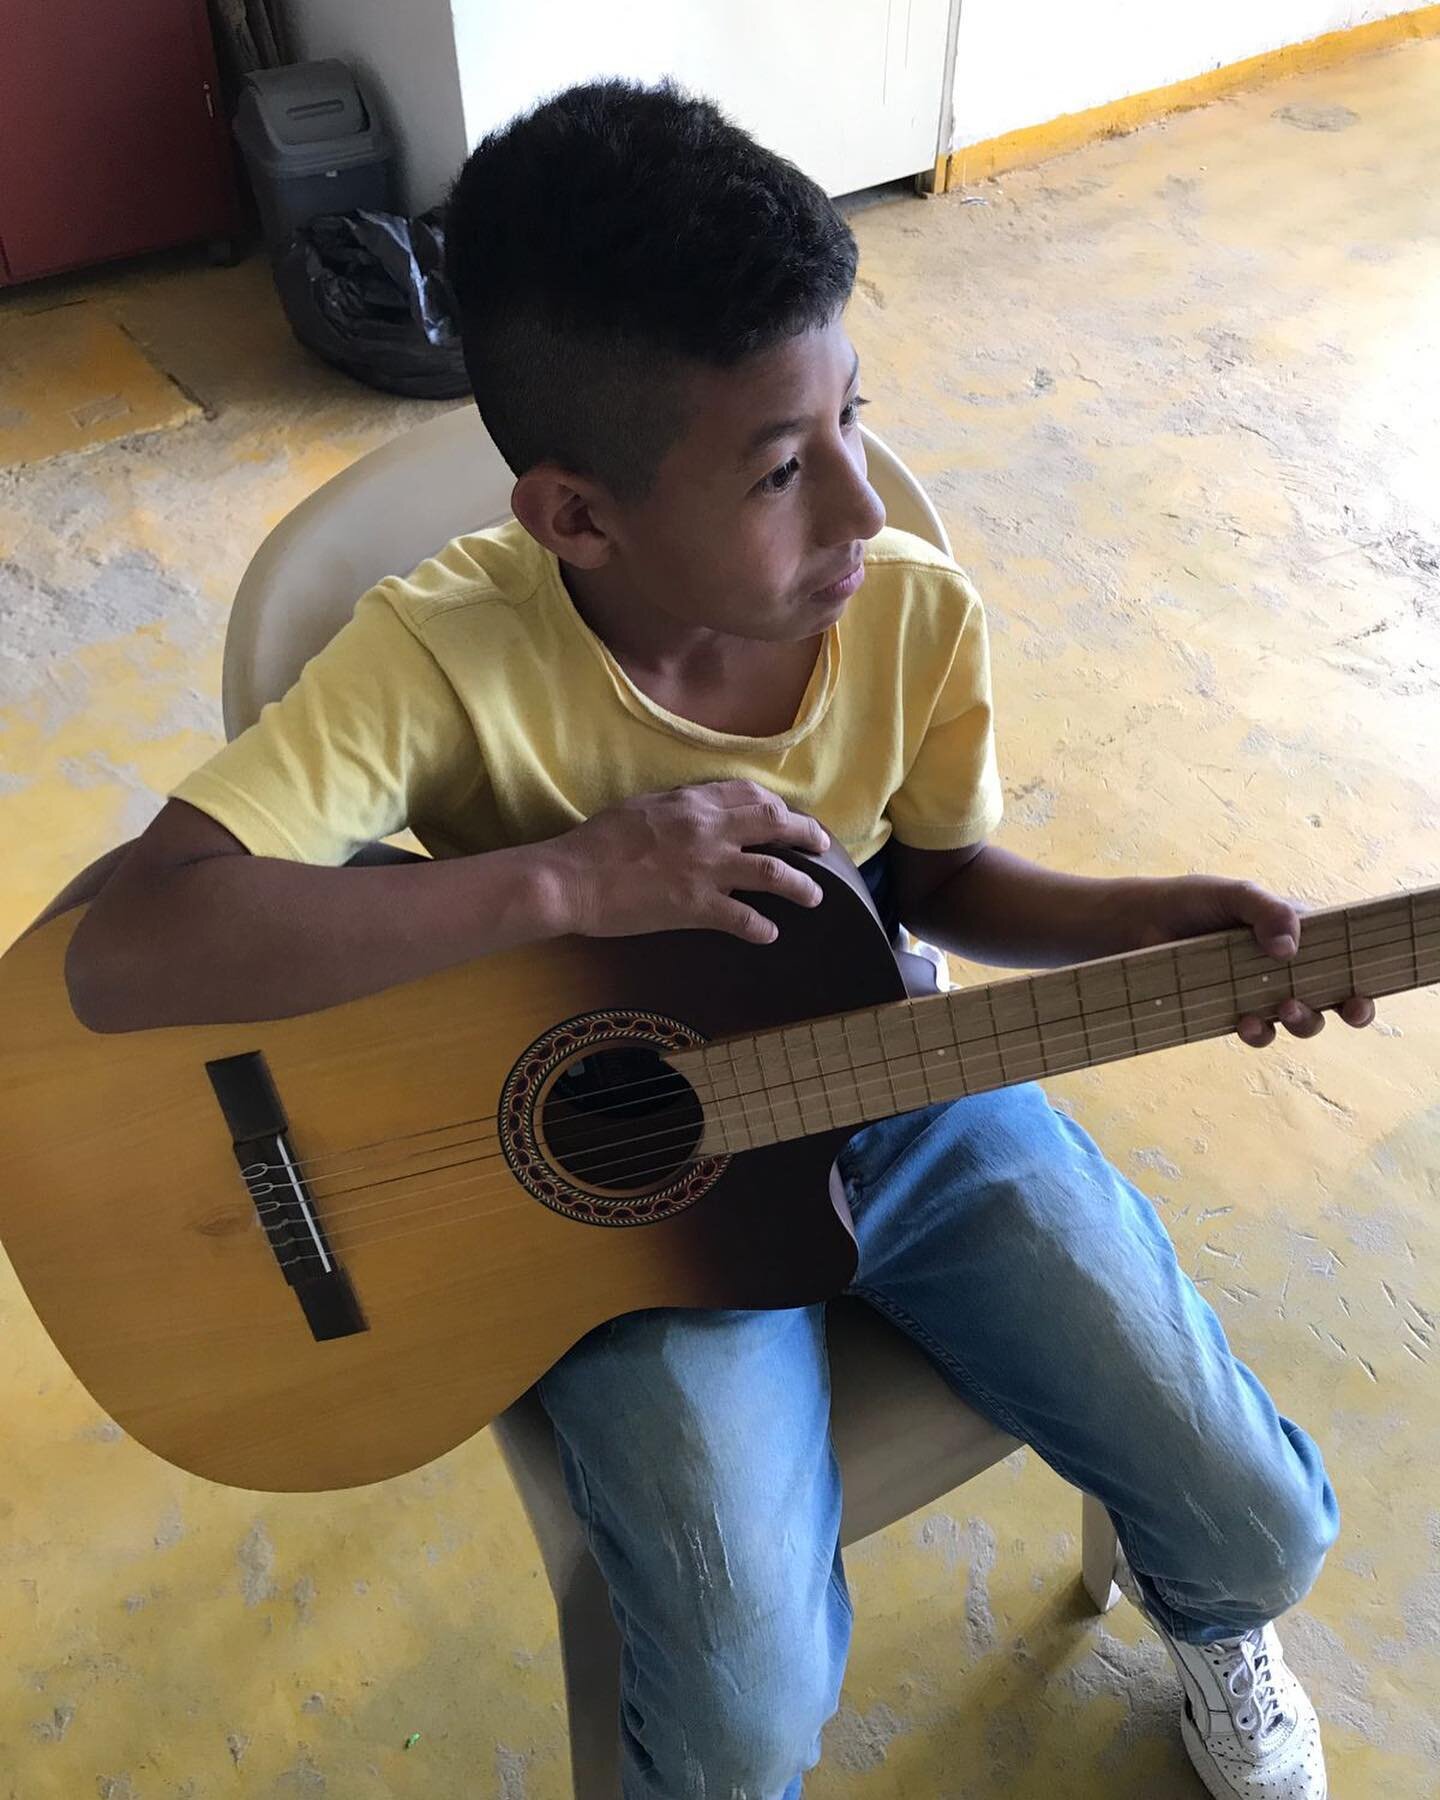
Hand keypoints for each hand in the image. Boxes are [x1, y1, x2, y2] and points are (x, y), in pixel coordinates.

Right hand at [547, 781, 828, 944]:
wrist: (571, 880)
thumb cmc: (596, 843)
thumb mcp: (642, 807)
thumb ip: (678, 806)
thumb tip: (700, 807)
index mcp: (692, 803)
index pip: (751, 795)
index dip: (777, 805)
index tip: (787, 816)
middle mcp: (708, 831)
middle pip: (775, 826)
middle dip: (806, 835)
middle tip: (822, 847)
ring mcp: (706, 870)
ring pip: (774, 874)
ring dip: (801, 885)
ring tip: (815, 896)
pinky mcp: (696, 907)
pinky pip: (744, 918)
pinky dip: (762, 928)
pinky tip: (769, 934)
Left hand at [1132, 875, 1375, 1047]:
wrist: (1135, 927)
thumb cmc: (1188, 902)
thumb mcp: (1233, 895)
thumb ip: (1267, 910)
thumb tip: (1291, 948)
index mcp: (1296, 931)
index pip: (1343, 951)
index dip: (1363, 972)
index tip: (1368, 988)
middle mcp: (1284, 965)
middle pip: (1334, 992)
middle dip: (1350, 1007)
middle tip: (1348, 1008)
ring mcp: (1258, 991)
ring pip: (1300, 1018)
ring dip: (1303, 1021)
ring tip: (1285, 1009)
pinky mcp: (1231, 1012)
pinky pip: (1258, 1031)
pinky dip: (1259, 1031)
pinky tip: (1246, 1022)